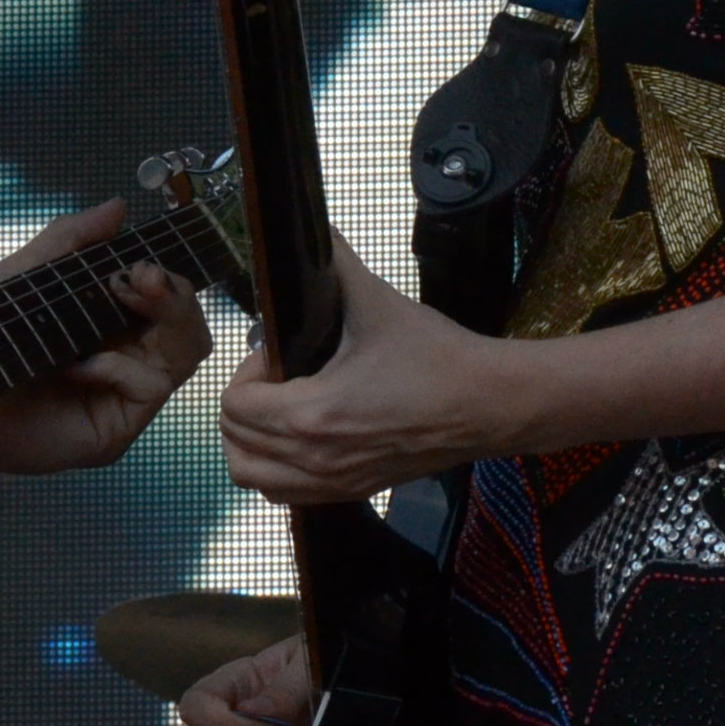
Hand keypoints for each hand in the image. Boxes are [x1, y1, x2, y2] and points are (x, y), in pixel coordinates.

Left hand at [0, 200, 214, 477]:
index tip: (142, 265)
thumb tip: (120, 206)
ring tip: (121, 301)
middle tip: (140, 279)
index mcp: (113, 325)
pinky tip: (79, 365)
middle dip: (175, 297)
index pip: (171, 302)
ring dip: (163, 321)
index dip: (170, 281)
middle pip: (189, 328)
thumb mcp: (28, 274)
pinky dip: (119, 366)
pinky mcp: (118, 431)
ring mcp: (125, 398)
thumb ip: (73, 237)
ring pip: (185, 355)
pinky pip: (149, 388)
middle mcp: (128, 360)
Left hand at [219, 230, 522, 502]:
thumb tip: (315, 229)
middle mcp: (315, 459)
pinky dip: (276, 469)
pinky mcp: (353, 493)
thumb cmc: (436, 356)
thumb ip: (337, 263)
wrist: (490, 405)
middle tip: (276, 377)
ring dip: (251, 444)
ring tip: (279, 408)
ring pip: (254, 479)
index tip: (277, 353)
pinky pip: (286, 496)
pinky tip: (300, 437)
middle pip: (234, 444)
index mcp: (312, 414)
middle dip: (243, 404)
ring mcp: (334, 484)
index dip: (246, 371)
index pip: (234, 404)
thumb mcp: (378, 302)